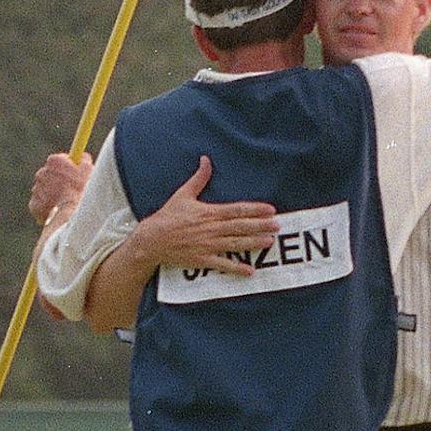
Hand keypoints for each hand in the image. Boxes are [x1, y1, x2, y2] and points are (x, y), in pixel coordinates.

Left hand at [29, 153, 91, 222]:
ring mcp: (37, 189)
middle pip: (50, 175)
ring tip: (66, 203)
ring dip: (54, 195)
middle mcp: (42, 172)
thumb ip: (84, 160)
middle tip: (71, 190)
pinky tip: (59, 210)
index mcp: (54, 161)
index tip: (74, 173)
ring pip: (46, 190)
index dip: (67, 167)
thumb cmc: (81, 191)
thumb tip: (82, 157)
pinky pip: (42, 204)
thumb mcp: (89, 171)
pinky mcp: (34, 204)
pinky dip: (49, 207)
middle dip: (59, 181)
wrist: (70, 213)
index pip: (59, 160)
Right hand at [123, 156, 278, 274]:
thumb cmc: (168, 217)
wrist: (152, 239)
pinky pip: (222, 265)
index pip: (237, 210)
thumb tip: (206, 160)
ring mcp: (208, 245)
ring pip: (235, 244)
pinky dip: (236, 268)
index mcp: (209, 213)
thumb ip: (199, 179)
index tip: (270, 210)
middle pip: (240, 226)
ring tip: (269, 242)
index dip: (255, 210)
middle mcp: (211, 229)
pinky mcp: (202, 259)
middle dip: (260, 226)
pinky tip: (250, 271)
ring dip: (253, 243)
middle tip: (278, 225)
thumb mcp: (183, 194)